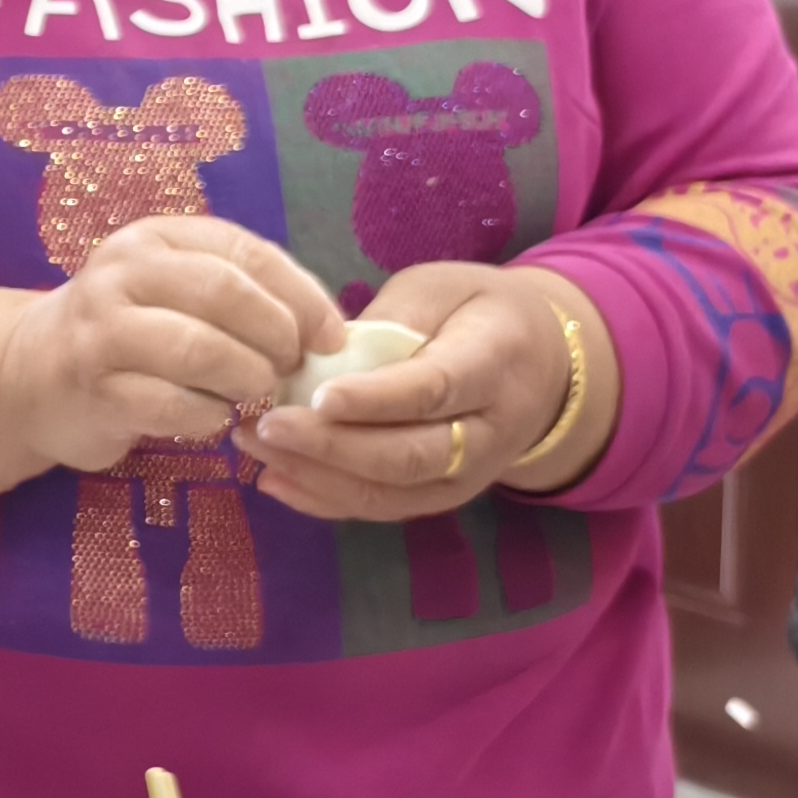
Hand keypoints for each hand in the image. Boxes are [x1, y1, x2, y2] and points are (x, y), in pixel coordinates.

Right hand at [3, 216, 342, 476]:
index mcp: (156, 238)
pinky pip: (172, 404)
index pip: (247, 253)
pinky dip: (209, 417)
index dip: (302, 296)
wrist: (31, 372)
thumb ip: (242, 294)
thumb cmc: (128, 331)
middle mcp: (123, 274)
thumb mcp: (175, 289)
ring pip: (199, 349)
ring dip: (246, 377)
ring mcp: (103, 330)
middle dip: (276, 335)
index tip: (331, 337)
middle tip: (291, 367)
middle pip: (224, 293)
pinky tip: (214, 419)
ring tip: (256, 392)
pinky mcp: (94, 388)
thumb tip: (330, 331)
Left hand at [249, 264, 614, 520]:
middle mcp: (488, 431)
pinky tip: (275, 480)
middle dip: (329, 446)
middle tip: (264, 425)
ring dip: (316, 477)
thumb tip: (325, 353)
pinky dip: (325, 500)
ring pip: (391, 493)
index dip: (374, 399)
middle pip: (407, 454)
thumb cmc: (477, 312)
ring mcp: (468, 475)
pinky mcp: (443, 497)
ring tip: (254, 448)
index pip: (432, 389)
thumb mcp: (442, 288)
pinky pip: (383, 509)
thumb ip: (392, 319)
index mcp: (494, 363)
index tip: (316, 396)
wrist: (543, 365)